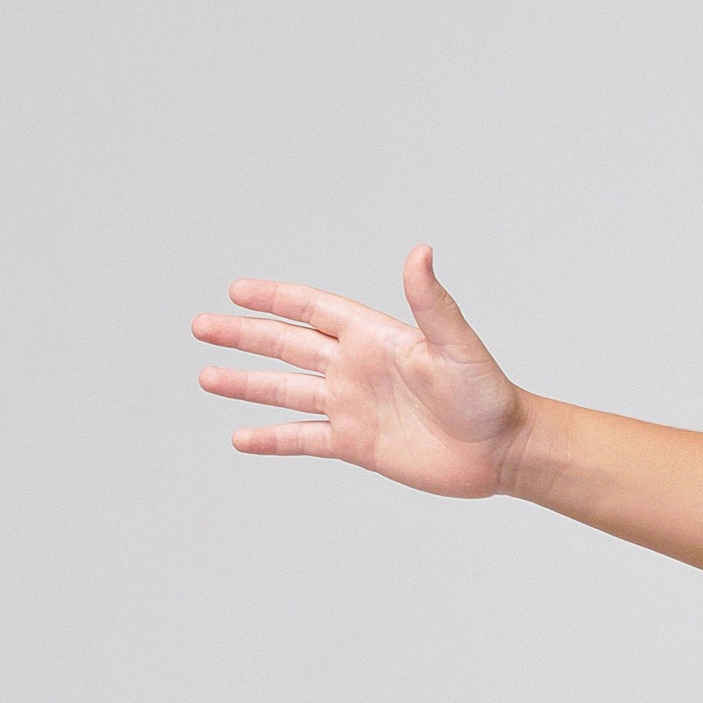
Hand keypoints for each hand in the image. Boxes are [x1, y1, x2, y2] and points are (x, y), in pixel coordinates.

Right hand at [191, 245, 526, 498]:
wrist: (502, 451)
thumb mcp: (456, 345)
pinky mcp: (357, 444)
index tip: (236, 290)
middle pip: (287, 346)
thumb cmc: (486, 394)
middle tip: (201, 326)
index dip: (275, 299)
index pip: (312, 310)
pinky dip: (272, 439)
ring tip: (206, 377)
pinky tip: (239, 438)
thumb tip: (420, 252)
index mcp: (373, 337)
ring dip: (246, 384)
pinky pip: (303, 439)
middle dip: (244, 335)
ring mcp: (353, 406)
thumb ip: (431, 302)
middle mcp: (356, 368)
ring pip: (286, 391)